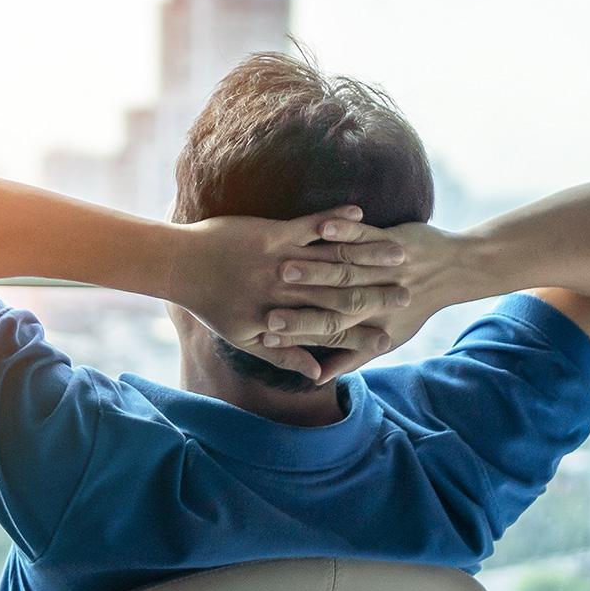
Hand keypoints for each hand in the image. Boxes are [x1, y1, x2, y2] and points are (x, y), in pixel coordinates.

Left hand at [170, 206, 409, 381]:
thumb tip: (316, 376)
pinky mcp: (271, 234)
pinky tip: (359, 213)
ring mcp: (280, 262)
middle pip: (340, 297)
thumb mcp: (246, 339)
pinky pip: (309, 226)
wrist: (180, 265)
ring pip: (332, 261)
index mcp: (282, 321)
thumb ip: (284, 357)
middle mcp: (285, 294)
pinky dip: (334, 220)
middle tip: (409, 292)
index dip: (363, 334)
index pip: (331, 331)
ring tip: (398, 254)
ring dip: (367, 256)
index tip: (393, 335)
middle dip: (377, 295)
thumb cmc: (212, 304)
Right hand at [267, 218, 461, 368]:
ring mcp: (384, 267)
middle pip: (333, 301)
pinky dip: (344, 228)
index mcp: (372, 322)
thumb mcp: (387, 336)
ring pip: (345, 268)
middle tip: (267, 305)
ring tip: (283, 266)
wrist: (454, 270)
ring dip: (314, 267)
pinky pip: (363, 233)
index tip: (267, 333)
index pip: (329, 332)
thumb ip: (349, 357)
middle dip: (298, 302)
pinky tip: (323, 226)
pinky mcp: (390, 239)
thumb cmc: (413, 307)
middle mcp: (377, 297)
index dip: (298, 333)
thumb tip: (318, 379)